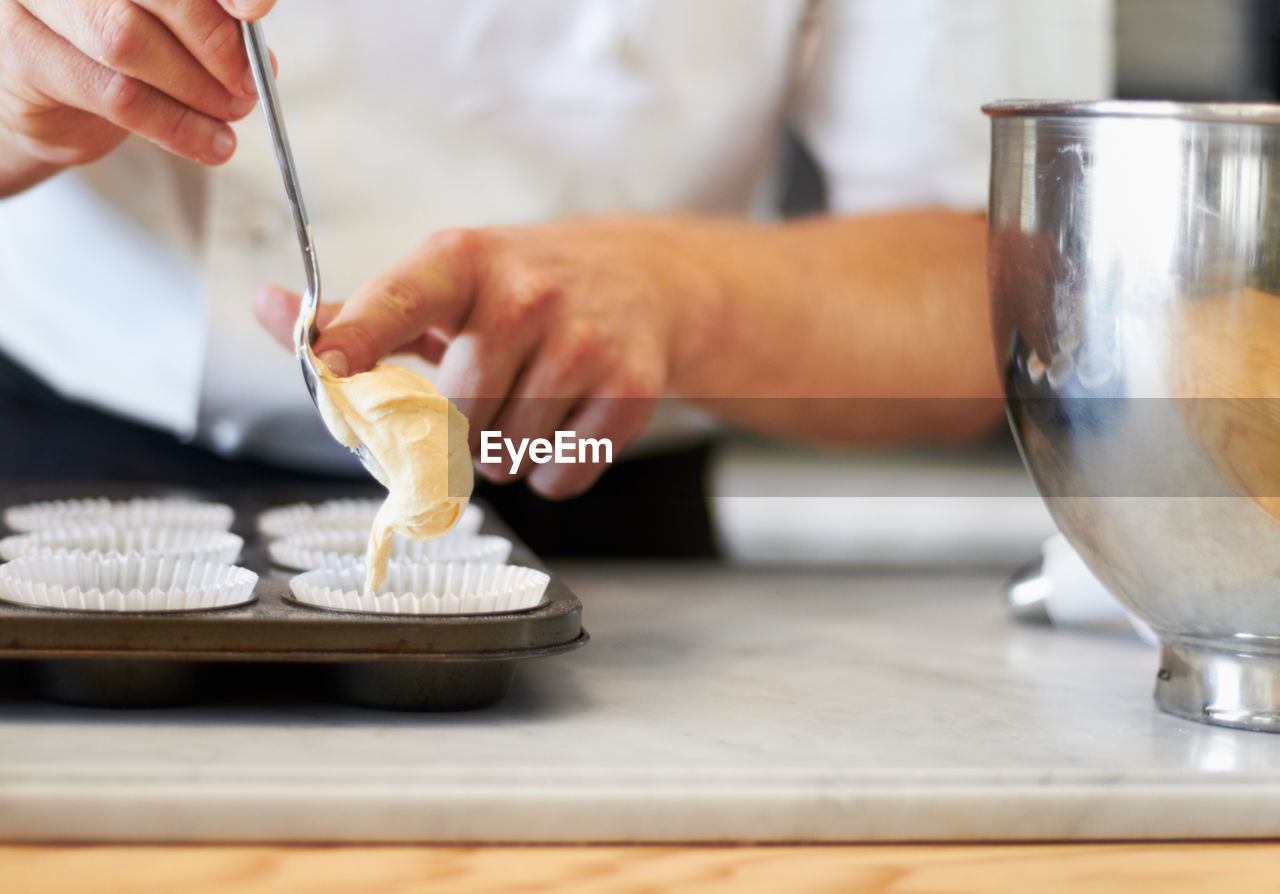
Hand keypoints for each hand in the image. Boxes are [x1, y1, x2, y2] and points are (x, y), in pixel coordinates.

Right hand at [0, 0, 276, 193]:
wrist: (50, 106)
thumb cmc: (112, 53)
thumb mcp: (166, 24)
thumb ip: (205, 15)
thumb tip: (256, 23)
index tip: (255, 10)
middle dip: (214, 40)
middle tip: (249, 82)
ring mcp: (33, 2)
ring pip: (129, 41)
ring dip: (198, 89)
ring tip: (233, 113)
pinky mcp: (26, 57)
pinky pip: (118, 96)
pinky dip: (178, 125)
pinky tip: (212, 143)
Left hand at [255, 220, 717, 497]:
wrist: (643, 280)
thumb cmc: (522, 287)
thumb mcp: (444, 285)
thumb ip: (358, 313)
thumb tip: (269, 309)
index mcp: (462, 261)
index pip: (400, 300)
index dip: (360, 337)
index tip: (329, 362)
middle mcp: (526, 293)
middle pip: (455, 416)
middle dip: (461, 430)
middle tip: (486, 398)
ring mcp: (584, 341)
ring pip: (506, 455)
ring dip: (505, 453)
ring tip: (527, 406)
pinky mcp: (630, 388)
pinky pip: (559, 474)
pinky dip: (551, 470)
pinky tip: (564, 425)